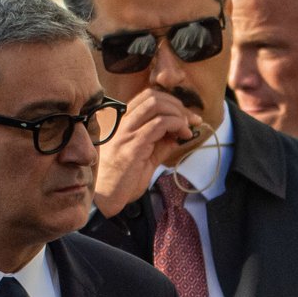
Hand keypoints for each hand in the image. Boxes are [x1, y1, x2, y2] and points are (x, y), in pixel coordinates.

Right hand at [93, 88, 203, 216]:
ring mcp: (127, 133)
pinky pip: (158, 124)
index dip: (170, 102)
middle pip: (152, 97)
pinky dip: (176, 125)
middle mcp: (123, 124)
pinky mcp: (133, 146)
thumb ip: (159, 146)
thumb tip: (177, 136)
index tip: (187, 117)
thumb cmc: (121, 182)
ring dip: (178, 114)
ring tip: (188, 129)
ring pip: (155, 105)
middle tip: (193, 121)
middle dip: (178, 105)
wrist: (104, 199)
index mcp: (124, 124)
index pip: (147, 98)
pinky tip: (183, 136)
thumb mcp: (145, 160)